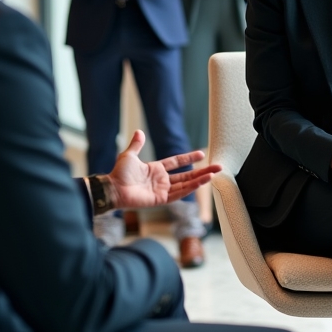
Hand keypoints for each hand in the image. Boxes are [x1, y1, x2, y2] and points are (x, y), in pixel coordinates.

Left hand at [106, 130, 221, 209]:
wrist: (113, 188)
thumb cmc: (119, 173)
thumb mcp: (129, 156)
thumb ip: (136, 145)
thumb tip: (139, 132)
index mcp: (156, 169)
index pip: (177, 162)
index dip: (188, 159)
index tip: (201, 154)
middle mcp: (162, 180)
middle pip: (187, 175)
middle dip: (202, 171)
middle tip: (218, 166)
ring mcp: (163, 190)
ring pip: (186, 184)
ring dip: (200, 180)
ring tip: (213, 174)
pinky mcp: (161, 199)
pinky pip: (179, 193)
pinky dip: (190, 188)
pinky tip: (201, 182)